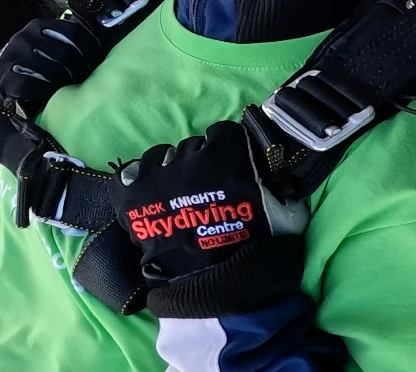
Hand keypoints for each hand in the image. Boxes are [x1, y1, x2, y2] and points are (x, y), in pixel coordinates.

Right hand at [0, 17, 108, 119]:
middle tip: (82, 80)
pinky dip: (45, 93)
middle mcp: (26, 37)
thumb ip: (67, 41)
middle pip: (66, 53)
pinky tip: (49, 97)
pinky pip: (33, 86)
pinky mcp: (6, 78)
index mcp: (40, 26)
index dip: (90, 49)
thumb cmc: (34, 62)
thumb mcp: (48, 45)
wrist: (1, 78)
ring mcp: (14, 57)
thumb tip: (104, 43)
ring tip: (69, 90)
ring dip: (64, 84)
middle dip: (79, 70)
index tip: (95, 62)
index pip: (75, 33)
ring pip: (52, 71)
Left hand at [114, 121, 309, 317]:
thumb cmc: (252, 248)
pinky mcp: (134, 195)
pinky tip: (148, 196)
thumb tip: (284, 183)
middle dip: (198, 163)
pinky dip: (137, 181)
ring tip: (174, 194)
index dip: (226, 150)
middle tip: (204, 188)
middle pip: (193, 146)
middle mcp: (191, 157)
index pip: (223, 133)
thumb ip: (283, 191)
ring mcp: (158, 175)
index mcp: (228, 154)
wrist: (212, 283)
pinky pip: (130, 173)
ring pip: (161, 156)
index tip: (228, 166)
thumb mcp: (284, 216)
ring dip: (169, 171)